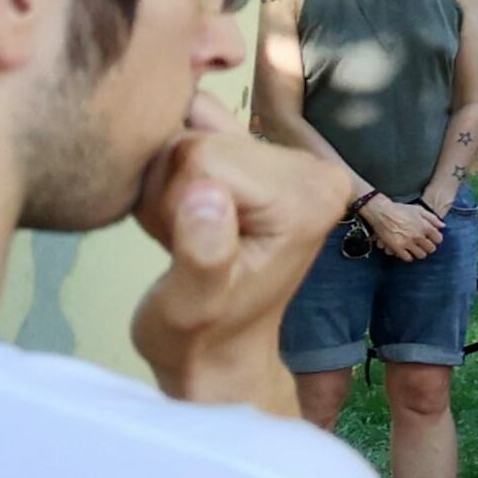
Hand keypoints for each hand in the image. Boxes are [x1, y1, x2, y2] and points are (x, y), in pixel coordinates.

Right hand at [128, 103, 356, 411]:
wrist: (217, 351)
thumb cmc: (200, 338)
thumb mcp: (193, 307)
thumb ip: (204, 254)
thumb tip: (204, 195)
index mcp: (309, 194)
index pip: (202, 154)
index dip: (173, 200)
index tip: (185, 245)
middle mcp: (311, 166)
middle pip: (196, 136)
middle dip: (169, 190)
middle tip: (183, 242)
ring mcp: (288, 157)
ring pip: (187, 128)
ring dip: (166, 182)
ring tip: (185, 232)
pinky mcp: (260, 155)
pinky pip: (191, 126)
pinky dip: (171, 170)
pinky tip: (185, 213)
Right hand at [365, 193, 448, 262]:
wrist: (382, 212)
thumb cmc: (400, 209)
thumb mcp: (419, 210)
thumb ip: (432, 218)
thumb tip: (443, 226)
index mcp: (425, 226)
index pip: (438, 239)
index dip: (436, 239)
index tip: (432, 238)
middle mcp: (418, 236)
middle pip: (431, 249)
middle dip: (428, 247)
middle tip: (424, 245)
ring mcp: (408, 243)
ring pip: (420, 255)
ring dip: (419, 252)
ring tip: (416, 249)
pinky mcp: (397, 248)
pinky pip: (407, 258)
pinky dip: (408, 256)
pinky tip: (407, 252)